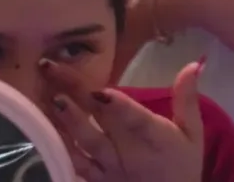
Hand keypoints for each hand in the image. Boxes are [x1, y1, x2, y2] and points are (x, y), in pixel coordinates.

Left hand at [41, 57, 203, 181]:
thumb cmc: (182, 167)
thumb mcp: (193, 134)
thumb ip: (188, 99)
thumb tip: (193, 63)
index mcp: (155, 138)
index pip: (136, 120)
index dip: (120, 107)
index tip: (102, 91)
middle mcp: (128, 152)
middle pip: (100, 119)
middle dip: (76, 92)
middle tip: (48, 65)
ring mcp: (108, 169)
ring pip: (83, 142)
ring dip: (64, 119)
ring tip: (45, 96)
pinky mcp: (95, 180)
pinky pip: (74, 164)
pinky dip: (58, 148)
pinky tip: (40, 130)